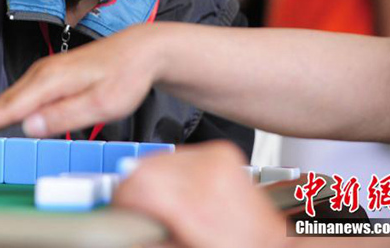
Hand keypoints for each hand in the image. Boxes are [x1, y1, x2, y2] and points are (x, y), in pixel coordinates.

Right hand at [0, 24, 158, 136]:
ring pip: (11, 98)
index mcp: (51, 81)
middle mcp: (42, 74)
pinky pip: (21, 94)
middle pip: (4, 102)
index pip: (9, 107)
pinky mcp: (51, 76)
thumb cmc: (126, 76)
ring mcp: (45, 73)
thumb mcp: (102, 104)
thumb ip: (65, 116)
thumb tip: (29, 127)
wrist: (141, 50)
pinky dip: (5, 108)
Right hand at [112, 142, 285, 247]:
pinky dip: (169, 172)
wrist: (274, 245)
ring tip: (165, 206)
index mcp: (200, 203)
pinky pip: (175, 155)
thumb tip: (116, 229)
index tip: (120, 215)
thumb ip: (146, 239)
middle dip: (134, 192)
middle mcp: (210, 171)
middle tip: (139, 215)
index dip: (121, 202)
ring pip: (156, 159)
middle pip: (143, 169)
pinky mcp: (220, 150)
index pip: (137, 184)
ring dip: (151, 181)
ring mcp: (216, 157)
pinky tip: (180, 193)